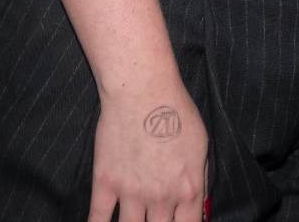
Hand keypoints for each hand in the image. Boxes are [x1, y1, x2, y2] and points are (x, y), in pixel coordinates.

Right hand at [89, 89, 210, 221]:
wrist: (142, 89)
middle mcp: (161, 197)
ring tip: (132, 219)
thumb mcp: (201, 146)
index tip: (174, 221)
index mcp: (188, 189)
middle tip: (153, 217)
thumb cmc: (175, 110)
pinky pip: (98, 219)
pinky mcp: (105, 183)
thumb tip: (200, 207)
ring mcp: (131, 192)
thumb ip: (200, 181)